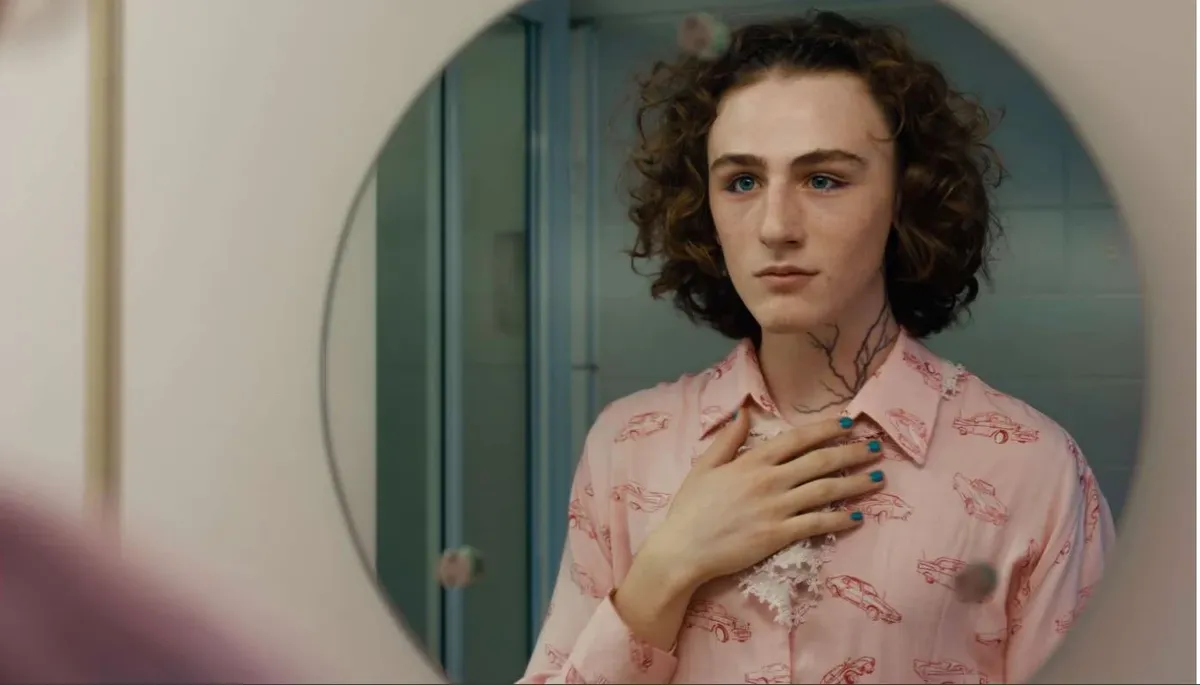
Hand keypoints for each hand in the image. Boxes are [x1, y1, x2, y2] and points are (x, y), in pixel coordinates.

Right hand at [644, 407, 884, 586]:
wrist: (683, 549)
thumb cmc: (691, 508)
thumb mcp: (704, 466)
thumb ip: (728, 439)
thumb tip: (745, 412)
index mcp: (752, 461)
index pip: (797, 439)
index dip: (825, 429)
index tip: (848, 423)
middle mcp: (770, 481)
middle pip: (820, 462)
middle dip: (852, 453)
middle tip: (876, 448)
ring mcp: (777, 508)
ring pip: (826, 491)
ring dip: (856, 483)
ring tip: (879, 478)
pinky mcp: (780, 535)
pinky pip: (818, 524)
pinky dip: (841, 519)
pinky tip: (858, 516)